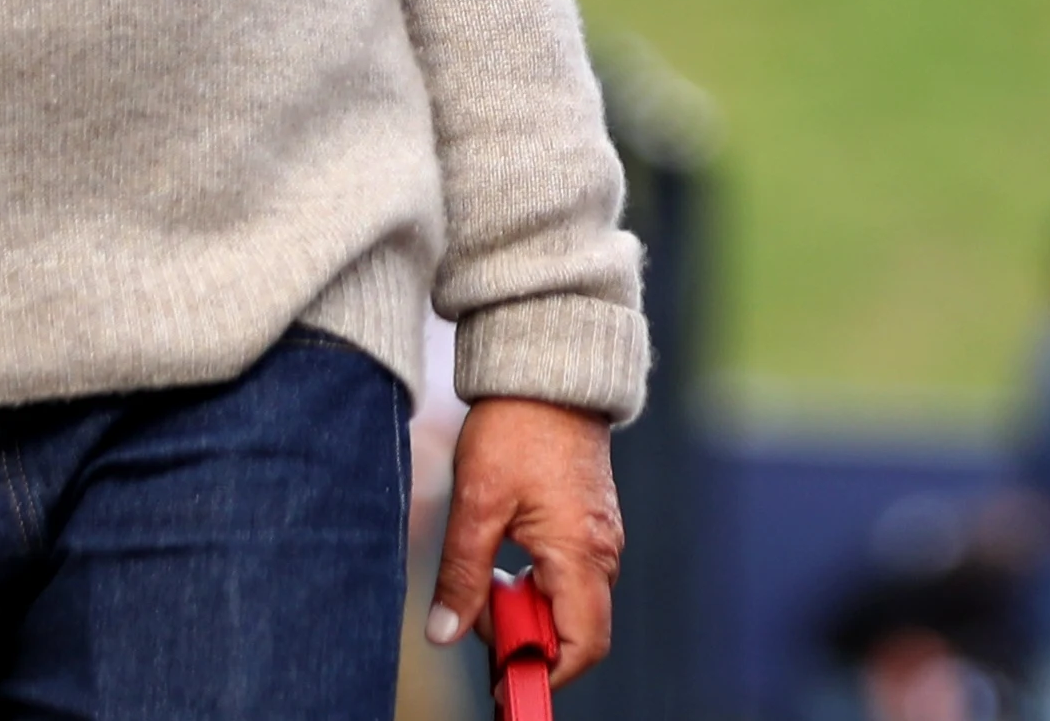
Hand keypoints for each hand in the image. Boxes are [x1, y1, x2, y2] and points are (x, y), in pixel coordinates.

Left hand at [432, 397, 621, 683]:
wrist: (548, 370)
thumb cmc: (516, 428)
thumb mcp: (476, 504)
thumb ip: (463, 575)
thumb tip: (446, 634)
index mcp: (582, 553)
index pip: (582, 645)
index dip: (542, 672)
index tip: (501, 679)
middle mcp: (603, 552)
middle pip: (573, 631)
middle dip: (523, 638)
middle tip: (475, 613)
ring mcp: (601, 538)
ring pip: (568, 605)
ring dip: (525, 609)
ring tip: (483, 579)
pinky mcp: (590, 525)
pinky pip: (569, 578)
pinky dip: (535, 585)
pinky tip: (501, 559)